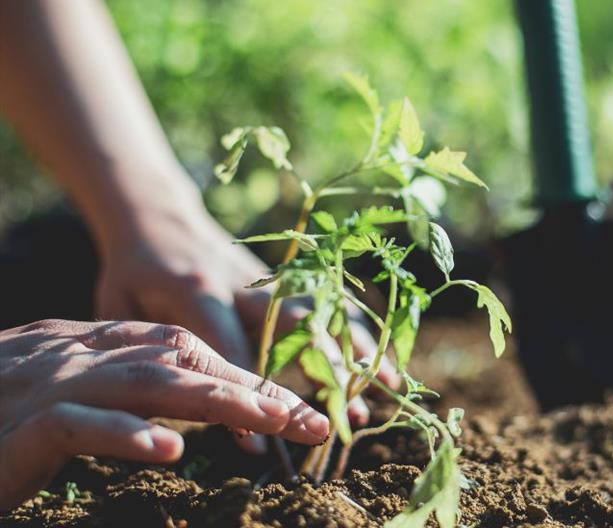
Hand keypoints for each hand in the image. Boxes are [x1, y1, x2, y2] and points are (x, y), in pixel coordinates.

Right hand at [0, 319, 329, 509]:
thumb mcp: (66, 403)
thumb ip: (118, 398)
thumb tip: (179, 418)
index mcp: (90, 345)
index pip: (183, 348)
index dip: (244, 373)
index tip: (297, 405)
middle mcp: (75, 353)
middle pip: (182, 359)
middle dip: (253, 387)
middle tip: (314, 419)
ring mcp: (45, 384)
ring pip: (146, 383)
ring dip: (217, 403)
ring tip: (274, 423)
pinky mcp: (18, 425)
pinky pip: (77, 424)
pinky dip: (124, 435)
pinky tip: (169, 451)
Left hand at [93, 195, 399, 448]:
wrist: (157, 216)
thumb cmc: (133, 271)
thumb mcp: (120, 310)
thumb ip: (153, 353)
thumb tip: (190, 410)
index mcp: (198, 291)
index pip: (229, 348)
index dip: (246, 393)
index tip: (261, 440)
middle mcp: (244, 283)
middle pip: (296, 328)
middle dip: (328, 371)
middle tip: (352, 412)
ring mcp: (269, 277)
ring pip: (323, 312)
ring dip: (358, 349)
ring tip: (388, 384)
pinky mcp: (283, 277)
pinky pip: (328, 301)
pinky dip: (358, 328)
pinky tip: (382, 353)